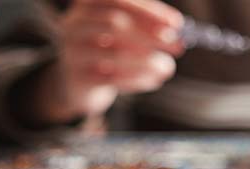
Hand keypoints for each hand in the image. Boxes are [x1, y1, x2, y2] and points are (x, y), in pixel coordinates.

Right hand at [29, 0, 183, 125]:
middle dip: (151, 35)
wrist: (82, 81)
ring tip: (166, 68)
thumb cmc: (111, 48)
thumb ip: (150, 28)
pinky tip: (153, 80)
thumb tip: (177, 32)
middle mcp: (75, 23)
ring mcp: (72, 51)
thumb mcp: (128, 32)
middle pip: (114, 23)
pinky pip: (111, 79)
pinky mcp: (77, 78)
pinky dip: (137, 79)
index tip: (176, 23)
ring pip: (115, 54)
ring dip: (148, 62)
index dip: (149, 10)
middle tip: (177, 47)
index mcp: (89, 4)